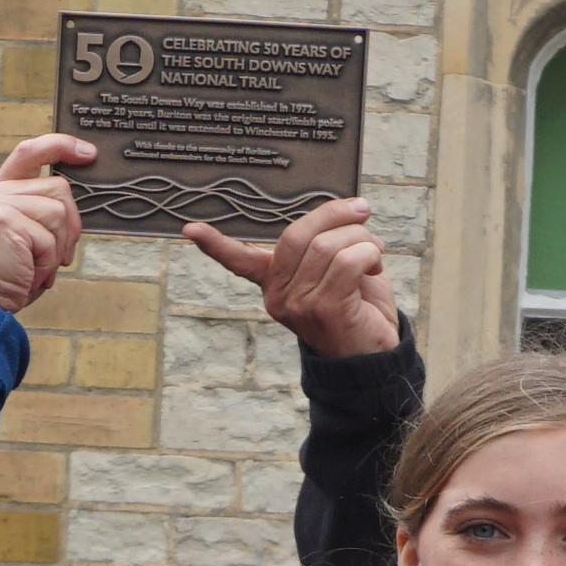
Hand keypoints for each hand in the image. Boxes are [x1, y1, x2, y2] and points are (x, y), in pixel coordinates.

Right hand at [0, 133, 97, 312]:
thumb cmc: (4, 277)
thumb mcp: (22, 236)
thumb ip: (39, 212)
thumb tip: (73, 208)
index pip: (30, 152)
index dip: (61, 146)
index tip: (88, 153)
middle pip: (59, 188)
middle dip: (69, 226)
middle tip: (55, 255)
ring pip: (59, 212)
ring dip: (58, 248)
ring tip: (36, 266)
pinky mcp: (5, 220)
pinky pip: (50, 238)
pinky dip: (48, 262)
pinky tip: (30, 272)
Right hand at [188, 194, 403, 359]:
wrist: (375, 358)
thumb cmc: (357, 307)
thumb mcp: (332, 272)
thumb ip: (322, 244)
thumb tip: (338, 208)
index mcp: (274, 284)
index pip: (239, 262)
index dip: (215, 244)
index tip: (189, 230)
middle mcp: (278, 296)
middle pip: (297, 234)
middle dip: (335, 214)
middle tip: (362, 210)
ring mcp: (299, 305)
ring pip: (328, 245)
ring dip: (362, 239)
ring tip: (374, 252)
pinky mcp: (325, 309)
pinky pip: (348, 260)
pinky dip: (370, 254)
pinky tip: (376, 266)